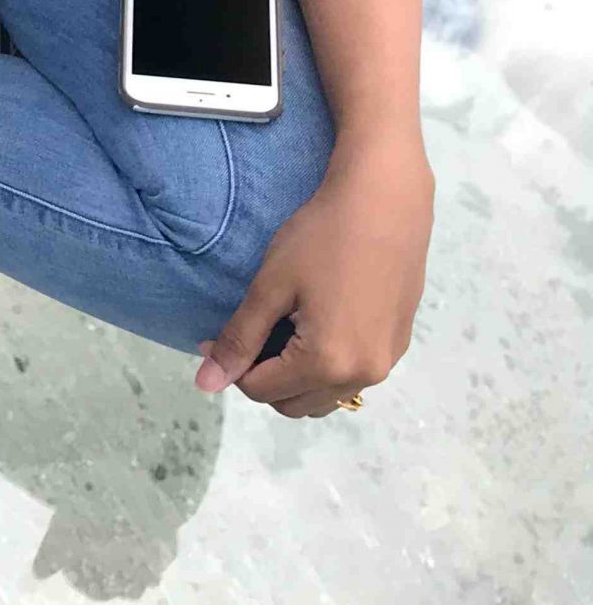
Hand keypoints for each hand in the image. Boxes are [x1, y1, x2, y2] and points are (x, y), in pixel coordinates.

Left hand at [197, 141, 432, 416]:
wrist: (385, 202)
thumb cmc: (321, 238)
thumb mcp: (270, 288)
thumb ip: (238, 339)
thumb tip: (206, 384)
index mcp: (329, 363)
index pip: (261, 390)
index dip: (230, 366)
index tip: (214, 333)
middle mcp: (364, 374)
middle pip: (294, 403)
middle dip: (262, 377)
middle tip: (248, 332)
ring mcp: (386, 362)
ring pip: (324, 396)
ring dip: (294, 377)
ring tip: (279, 329)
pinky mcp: (398, 344)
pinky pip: (351, 376)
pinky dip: (324, 366)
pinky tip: (313, 323)